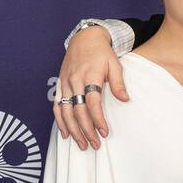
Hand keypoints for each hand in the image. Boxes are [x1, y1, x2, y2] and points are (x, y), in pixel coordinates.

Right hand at [54, 26, 127, 150]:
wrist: (85, 38)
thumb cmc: (102, 53)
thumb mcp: (115, 64)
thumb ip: (118, 83)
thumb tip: (125, 100)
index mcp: (90, 76)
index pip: (92, 103)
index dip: (98, 119)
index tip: (104, 132)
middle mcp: (75, 81)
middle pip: (78, 111)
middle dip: (86, 130)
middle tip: (94, 145)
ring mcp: (65, 83)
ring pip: (66, 111)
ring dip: (73, 130)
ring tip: (81, 144)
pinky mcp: (60, 84)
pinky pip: (57, 105)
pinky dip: (60, 120)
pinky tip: (65, 133)